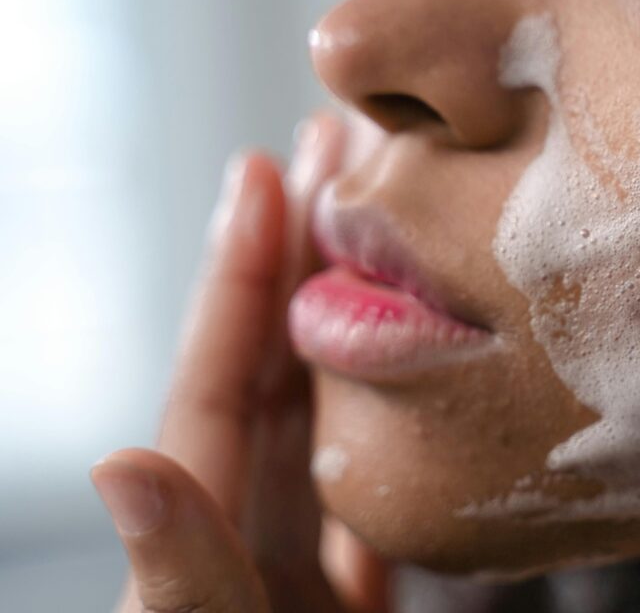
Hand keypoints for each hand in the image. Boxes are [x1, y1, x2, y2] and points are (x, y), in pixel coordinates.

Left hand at [91, 113, 391, 612]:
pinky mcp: (349, 602)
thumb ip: (184, 571)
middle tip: (336, 152)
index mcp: (201, 540)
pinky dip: (409, 420)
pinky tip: (436, 372)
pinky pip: (383, 486)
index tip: (264, 173)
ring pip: (333, 414)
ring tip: (392, 225)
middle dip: (307, 256)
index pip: (218, 385)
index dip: (239, 278)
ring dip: (360, 317)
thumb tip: (124, 465)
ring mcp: (302, 565)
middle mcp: (247, 534)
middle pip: (277, 372)